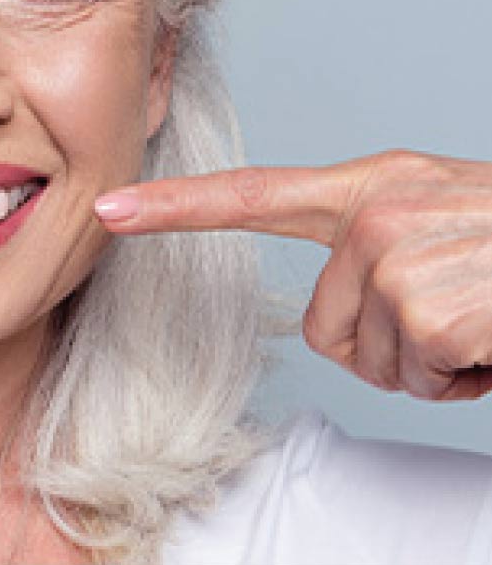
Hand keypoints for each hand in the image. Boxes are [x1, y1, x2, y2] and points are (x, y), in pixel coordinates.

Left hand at [94, 149, 491, 400]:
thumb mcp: (440, 222)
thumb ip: (373, 247)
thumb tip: (335, 313)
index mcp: (373, 187)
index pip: (254, 196)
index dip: (175, 209)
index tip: (109, 210)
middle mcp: (376, 210)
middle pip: (322, 326)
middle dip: (389, 345)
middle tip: (455, 314)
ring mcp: (397, 253)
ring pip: (370, 359)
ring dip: (432, 361)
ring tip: (481, 318)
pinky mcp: (426, 301)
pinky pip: (417, 377)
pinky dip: (464, 377)